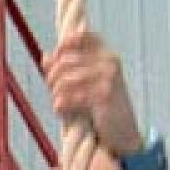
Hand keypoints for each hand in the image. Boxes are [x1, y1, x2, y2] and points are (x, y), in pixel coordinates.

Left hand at [44, 32, 141, 156]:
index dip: (63, 45)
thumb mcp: (88, 84)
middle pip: (65, 61)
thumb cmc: (104, 108)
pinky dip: (60, 105)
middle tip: (51, 89)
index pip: (82, 36)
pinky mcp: (103, 97)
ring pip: (64, 80)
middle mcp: (109, 62)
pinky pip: (69, 97)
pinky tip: (60, 110)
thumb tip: (45, 57)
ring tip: (57, 102)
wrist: (124, 133)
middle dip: (52, 77)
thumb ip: (68, 69)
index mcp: (107, 55)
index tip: (54, 61)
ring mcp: (108, 79)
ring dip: (55, 94)